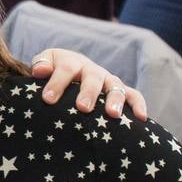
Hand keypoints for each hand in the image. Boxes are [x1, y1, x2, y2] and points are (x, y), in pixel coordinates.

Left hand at [30, 50, 148, 119]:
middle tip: (83, 108)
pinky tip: (141, 118)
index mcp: (71, 62)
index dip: (57, 82)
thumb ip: (41, 65)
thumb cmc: (52, 74)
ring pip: (115, 87)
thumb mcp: (45, 65)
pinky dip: (139, 105)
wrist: (70, 73)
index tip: (48, 99)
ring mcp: (108, 81)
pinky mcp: (121, 91)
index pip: (65, 69)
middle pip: (93, 78)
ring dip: (115, 99)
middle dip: (88, 92)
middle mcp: (92, 70)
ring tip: (112, 114)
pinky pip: (134, 95)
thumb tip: (40, 71)